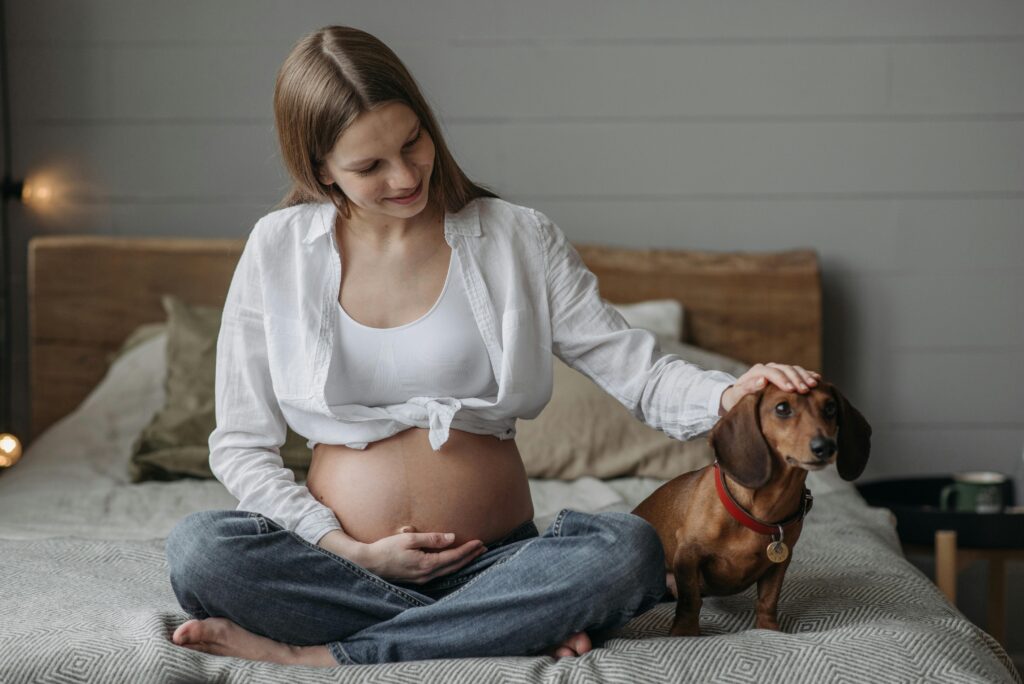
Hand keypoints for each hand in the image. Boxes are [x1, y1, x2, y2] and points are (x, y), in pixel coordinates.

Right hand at [359, 527, 487, 583]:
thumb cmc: (386, 549)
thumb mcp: (409, 539)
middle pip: (454, 566)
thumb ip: (431, 538)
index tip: (480, 542)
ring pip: (448, 571)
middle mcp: (426, 575)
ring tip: (474, 554)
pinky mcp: (417, 579)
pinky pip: (440, 573)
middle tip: (483, 548)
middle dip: (470, 557)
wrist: (368, 564)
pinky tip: (455, 562)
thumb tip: (452, 537)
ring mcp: (422, 579)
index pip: (453, 557)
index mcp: (426, 565)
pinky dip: (451, 566)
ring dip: (462, 562)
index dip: (468, 549)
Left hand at [719, 363, 820, 414]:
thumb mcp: (738, 396)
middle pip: (784, 369)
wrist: (739, 398)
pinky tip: (817, 380)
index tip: (791, 389)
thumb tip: (762, 381)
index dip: (781, 379)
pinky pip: (798, 372)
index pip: (770, 372)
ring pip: (793, 369)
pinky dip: (808, 375)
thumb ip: (748, 388)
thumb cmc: (737, 400)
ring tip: (813, 385)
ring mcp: (777, 370)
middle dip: (796, 378)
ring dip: (804, 376)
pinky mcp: (785, 375)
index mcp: (756, 372)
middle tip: (805, 389)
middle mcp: (768, 368)